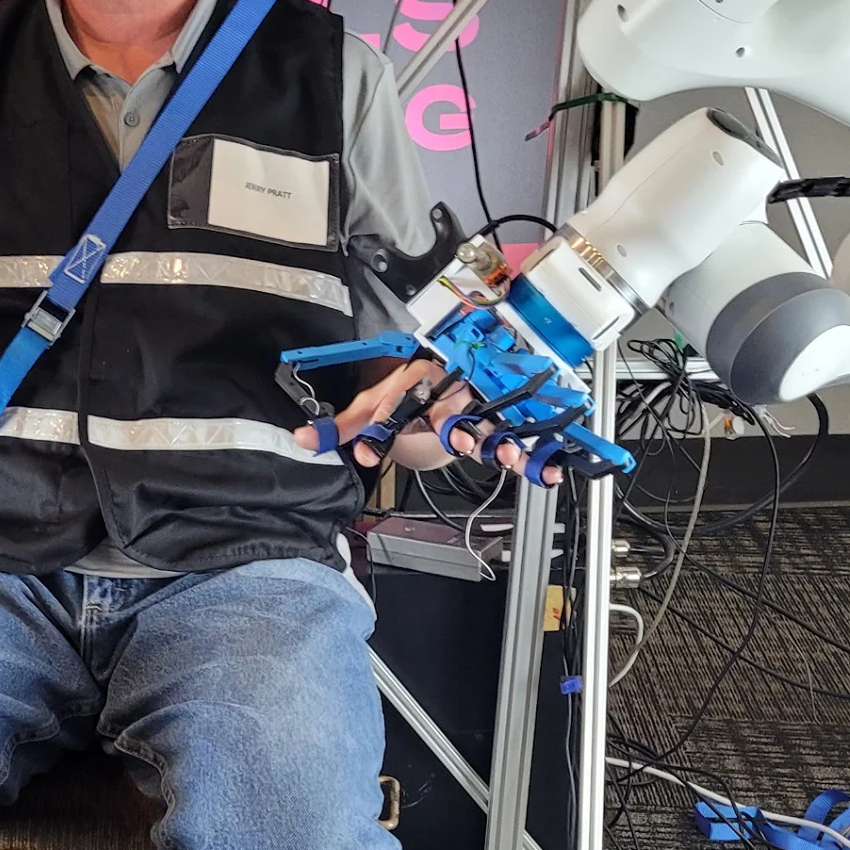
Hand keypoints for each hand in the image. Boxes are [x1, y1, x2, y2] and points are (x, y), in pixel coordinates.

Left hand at [292, 358, 563, 484]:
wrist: (438, 387)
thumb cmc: (406, 395)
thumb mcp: (372, 408)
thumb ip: (344, 426)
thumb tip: (303, 437)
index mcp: (418, 376)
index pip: (399, 396)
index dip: (382, 422)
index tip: (368, 451)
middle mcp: (451, 388)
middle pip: (453, 410)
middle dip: (454, 427)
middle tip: (456, 440)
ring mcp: (475, 409)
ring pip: (489, 425)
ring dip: (500, 443)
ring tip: (507, 457)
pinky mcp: (494, 428)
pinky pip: (516, 442)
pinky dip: (534, 459)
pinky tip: (546, 473)